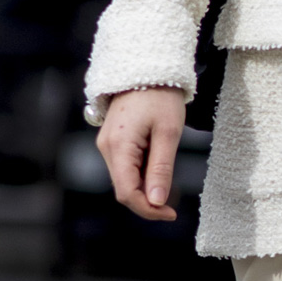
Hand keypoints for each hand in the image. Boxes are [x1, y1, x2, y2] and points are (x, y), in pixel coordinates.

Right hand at [96, 87, 187, 221]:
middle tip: (175, 204)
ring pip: (125, 179)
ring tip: (170, 182)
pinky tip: (158, 169)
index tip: (171, 214)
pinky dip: (142, 175)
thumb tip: (157, 201)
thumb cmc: (160, 96)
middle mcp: (106, 148)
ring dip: (146, 188)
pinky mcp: (114, 141)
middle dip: (148, 201)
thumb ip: (161, 169)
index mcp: (118, 147)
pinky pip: (126, 166)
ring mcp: (108, 144)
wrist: (147, 66)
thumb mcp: (168, 133)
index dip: (148, 210)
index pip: (126, 193)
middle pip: (124, 189)